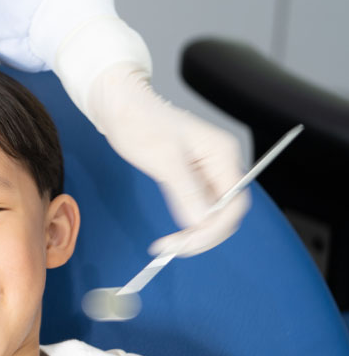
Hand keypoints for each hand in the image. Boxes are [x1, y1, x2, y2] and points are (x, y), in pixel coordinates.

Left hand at [86, 63, 249, 256]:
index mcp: (222, 154)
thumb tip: (202, 221)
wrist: (120, 106)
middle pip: (228, 212)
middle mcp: (221, 163)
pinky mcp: (191, 176)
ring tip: (169, 245)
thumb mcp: (163, 158)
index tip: (187, 244)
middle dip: (205, 235)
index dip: (215, 229)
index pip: (235, 204)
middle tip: (174, 249)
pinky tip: (171, 233)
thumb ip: (186, 191)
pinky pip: (198, 207)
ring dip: (195, 232)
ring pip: (213, 213)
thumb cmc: (140, 122)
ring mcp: (207, 171)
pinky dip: (187, 222)